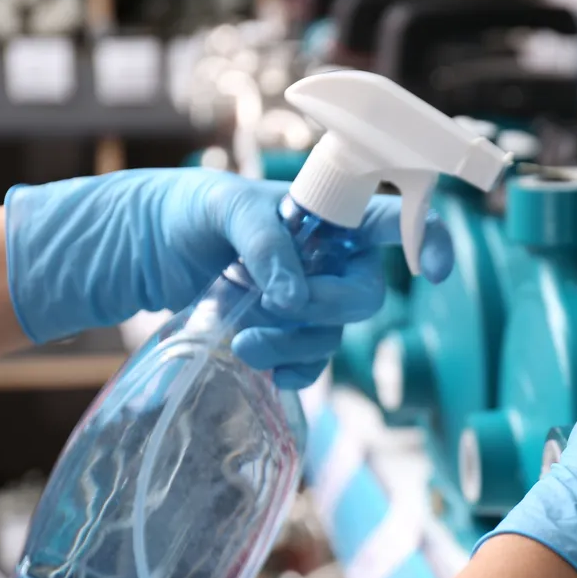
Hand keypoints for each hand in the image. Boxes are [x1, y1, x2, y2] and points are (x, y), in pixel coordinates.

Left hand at [4, 168, 452, 387]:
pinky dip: (292, 370)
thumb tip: (292, 296)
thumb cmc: (187, 210)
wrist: (144, 249)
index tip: (432, 269)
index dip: (426, 238)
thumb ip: (265, 242)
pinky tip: (263, 369)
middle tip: (276, 306)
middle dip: (325, 307)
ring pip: (332, 334)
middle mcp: (331, 259)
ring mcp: (310, 300)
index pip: (393, 220)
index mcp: (329, 214)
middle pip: (364, 294)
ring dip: (295, 345)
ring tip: (243, 342)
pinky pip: (310, 362)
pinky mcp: (285, 334)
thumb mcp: (221, 207)